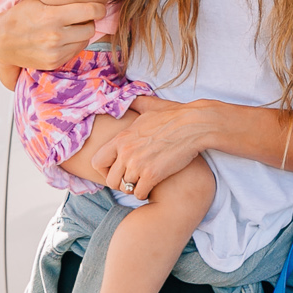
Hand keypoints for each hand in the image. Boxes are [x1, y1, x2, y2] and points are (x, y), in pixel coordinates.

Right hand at [0, 0, 97, 76]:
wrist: (1, 42)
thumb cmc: (19, 16)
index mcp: (52, 16)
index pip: (89, 11)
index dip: (99, 8)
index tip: (99, 7)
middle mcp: (55, 36)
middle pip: (90, 28)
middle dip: (88, 22)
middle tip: (80, 17)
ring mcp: (54, 52)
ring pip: (84, 41)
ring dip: (81, 34)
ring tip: (70, 28)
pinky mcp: (53, 63)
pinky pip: (74, 52)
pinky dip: (73, 45)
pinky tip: (62, 38)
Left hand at [93, 99, 213, 198]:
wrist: (195, 124)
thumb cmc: (175, 115)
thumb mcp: (150, 106)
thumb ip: (135, 104)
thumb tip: (129, 98)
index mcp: (122, 138)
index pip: (97, 162)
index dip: (105, 169)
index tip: (116, 170)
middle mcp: (126, 152)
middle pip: (110, 180)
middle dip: (120, 183)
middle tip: (131, 180)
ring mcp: (138, 164)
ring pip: (126, 189)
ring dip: (134, 188)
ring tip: (143, 182)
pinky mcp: (153, 175)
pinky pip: (140, 193)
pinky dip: (145, 193)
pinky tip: (152, 186)